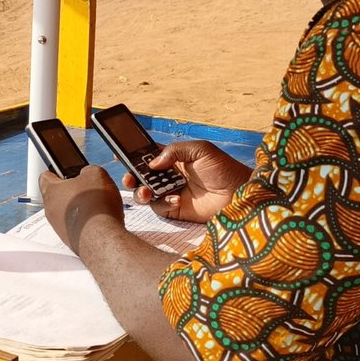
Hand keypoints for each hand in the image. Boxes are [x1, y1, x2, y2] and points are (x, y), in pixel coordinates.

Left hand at [40, 165, 123, 253]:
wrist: (102, 239)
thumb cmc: (95, 207)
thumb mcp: (96, 174)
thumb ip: (88, 171)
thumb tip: (87, 175)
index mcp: (51, 191)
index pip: (45, 176)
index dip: (56, 171)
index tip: (64, 171)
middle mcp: (51, 210)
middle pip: (58, 196)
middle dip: (73, 191)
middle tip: (88, 188)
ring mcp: (59, 227)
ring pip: (67, 212)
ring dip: (80, 208)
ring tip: (98, 205)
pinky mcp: (70, 239)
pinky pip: (76, 226)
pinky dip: (86, 222)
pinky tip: (99, 220)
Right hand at [123, 140, 249, 222]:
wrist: (239, 194)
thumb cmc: (224, 169)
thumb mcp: (201, 150)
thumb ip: (174, 151)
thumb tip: (152, 163)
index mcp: (175, 159)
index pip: (149, 155)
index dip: (134, 155)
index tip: (120, 154)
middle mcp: (170, 176)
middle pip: (142, 175)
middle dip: (132, 176)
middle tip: (129, 178)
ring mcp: (172, 193)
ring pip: (146, 192)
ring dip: (141, 191)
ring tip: (145, 190)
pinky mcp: (176, 210)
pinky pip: (160, 207)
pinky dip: (163, 202)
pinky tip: (176, 198)